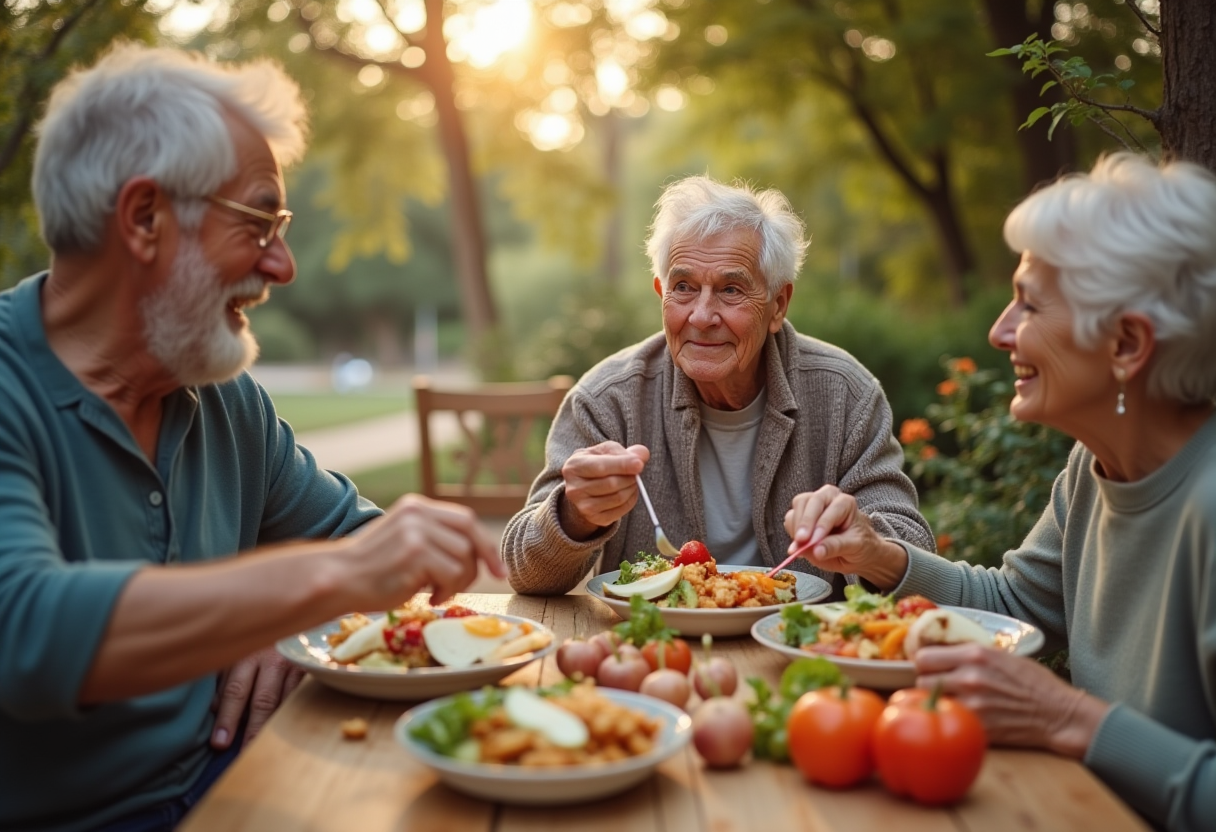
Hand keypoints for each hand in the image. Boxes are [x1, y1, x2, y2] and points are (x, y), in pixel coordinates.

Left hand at [211, 646, 304, 748]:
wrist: (289, 614)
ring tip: (267, 748)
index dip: (227, 718)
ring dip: (276, 726)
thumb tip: (215, 710)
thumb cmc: (255, 639)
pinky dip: (294, 714)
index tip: (220, 743)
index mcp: (249, 653)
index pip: (236, 691)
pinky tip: (289, 730)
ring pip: (287, 700)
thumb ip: (225, 680)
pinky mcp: (312, 668)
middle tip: (244, 754)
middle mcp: (274, 657)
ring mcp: (296, 663)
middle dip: (253, 729)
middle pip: (263, 700)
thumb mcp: (235, 652)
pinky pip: (303, 695)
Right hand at [343, 494, 503, 605]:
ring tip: (438, 591)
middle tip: (488, 580)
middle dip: (484, 561)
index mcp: (416, 507)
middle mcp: (418, 515)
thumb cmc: (369, 568)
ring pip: (464, 558)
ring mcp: (416, 533)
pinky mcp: (415, 554)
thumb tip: (473, 552)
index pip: (465, 520)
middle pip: (471, 536)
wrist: (336, 578)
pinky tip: (430, 597)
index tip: (496, 567)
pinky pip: (453, 575)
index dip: (485, 543)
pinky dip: (448, 591)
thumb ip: (432, 536)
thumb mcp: (402, 538)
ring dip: (459, 582)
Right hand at [560, 442, 649, 534]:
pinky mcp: (594, 518)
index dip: (622, 465)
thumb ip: (624, 451)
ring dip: (632, 488)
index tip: (639, 464)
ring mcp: (582, 506)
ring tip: (632, 481)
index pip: (601, 467)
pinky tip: (628, 492)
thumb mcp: (606, 451)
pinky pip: (620, 511)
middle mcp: (574, 488)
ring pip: (618, 498)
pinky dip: (630, 500)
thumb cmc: (597, 463)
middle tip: (636, 473)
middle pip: (611, 484)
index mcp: (573, 466)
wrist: (584, 485)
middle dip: (630, 477)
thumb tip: (642, 455)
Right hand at [783, 486, 905, 587]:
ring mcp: (812, 506)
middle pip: (808, 501)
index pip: (829, 509)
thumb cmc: (860, 546)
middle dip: (804, 522)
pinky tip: (800, 545)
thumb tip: (816, 551)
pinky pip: (790, 519)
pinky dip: (791, 532)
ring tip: (801, 547)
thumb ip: (835, 547)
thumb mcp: (854, 547)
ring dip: (796, 527)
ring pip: (797, 507)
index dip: (821, 525)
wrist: (856, 553)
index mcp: (844, 502)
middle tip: (801, 541)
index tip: (813, 542)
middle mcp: (827, 498)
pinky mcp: (801, 516)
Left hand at [913, 644, 1109, 758]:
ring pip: (931, 703)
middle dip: (927, 682)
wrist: (1059, 714)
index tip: (930, 666)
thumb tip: (939, 651)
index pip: (923, 656)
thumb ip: (969, 653)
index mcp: (975, 654)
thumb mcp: (1001, 655)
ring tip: (950, 701)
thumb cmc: (1034, 682)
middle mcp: (969, 678)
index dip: (924, 662)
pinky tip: (961, 717)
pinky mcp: (978, 728)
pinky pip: (950, 721)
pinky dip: (952, 719)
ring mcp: (973, 705)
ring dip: (937, 702)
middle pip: (921, 680)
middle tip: (939, 686)